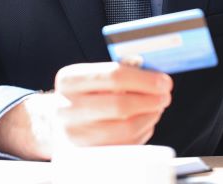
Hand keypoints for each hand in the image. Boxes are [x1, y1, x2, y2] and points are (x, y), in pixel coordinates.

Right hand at [0, 62, 172, 159]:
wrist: (57, 123)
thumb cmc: (82, 95)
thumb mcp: (92, 75)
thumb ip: (120, 68)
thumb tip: (150, 69)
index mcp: (69, 80)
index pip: (113, 75)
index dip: (144, 79)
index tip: (164, 80)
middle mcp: (67, 108)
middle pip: (121, 105)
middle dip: (151, 99)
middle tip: (165, 95)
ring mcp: (76, 135)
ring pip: (126, 128)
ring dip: (150, 116)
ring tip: (156, 107)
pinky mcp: (88, 154)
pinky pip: (126, 145)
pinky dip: (143, 131)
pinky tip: (144, 120)